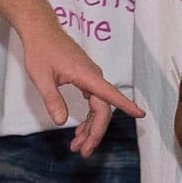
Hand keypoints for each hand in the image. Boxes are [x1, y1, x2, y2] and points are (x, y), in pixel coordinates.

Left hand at [17, 16, 143, 154]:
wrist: (41, 31)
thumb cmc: (41, 50)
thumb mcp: (41, 77)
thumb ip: (52, 99)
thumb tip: (61, 121)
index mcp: (86, 75)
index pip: (109, 94)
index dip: (126, 105)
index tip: (140, 115)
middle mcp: (93, 77)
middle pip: (102, 109)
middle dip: (95, 132)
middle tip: (83, 151)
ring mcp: (91, 78)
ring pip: (98, 108)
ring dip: (90, 128)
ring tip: (77, 146)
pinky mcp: (86, 80)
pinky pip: (93, 102)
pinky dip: (87, 118)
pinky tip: (80, 131)